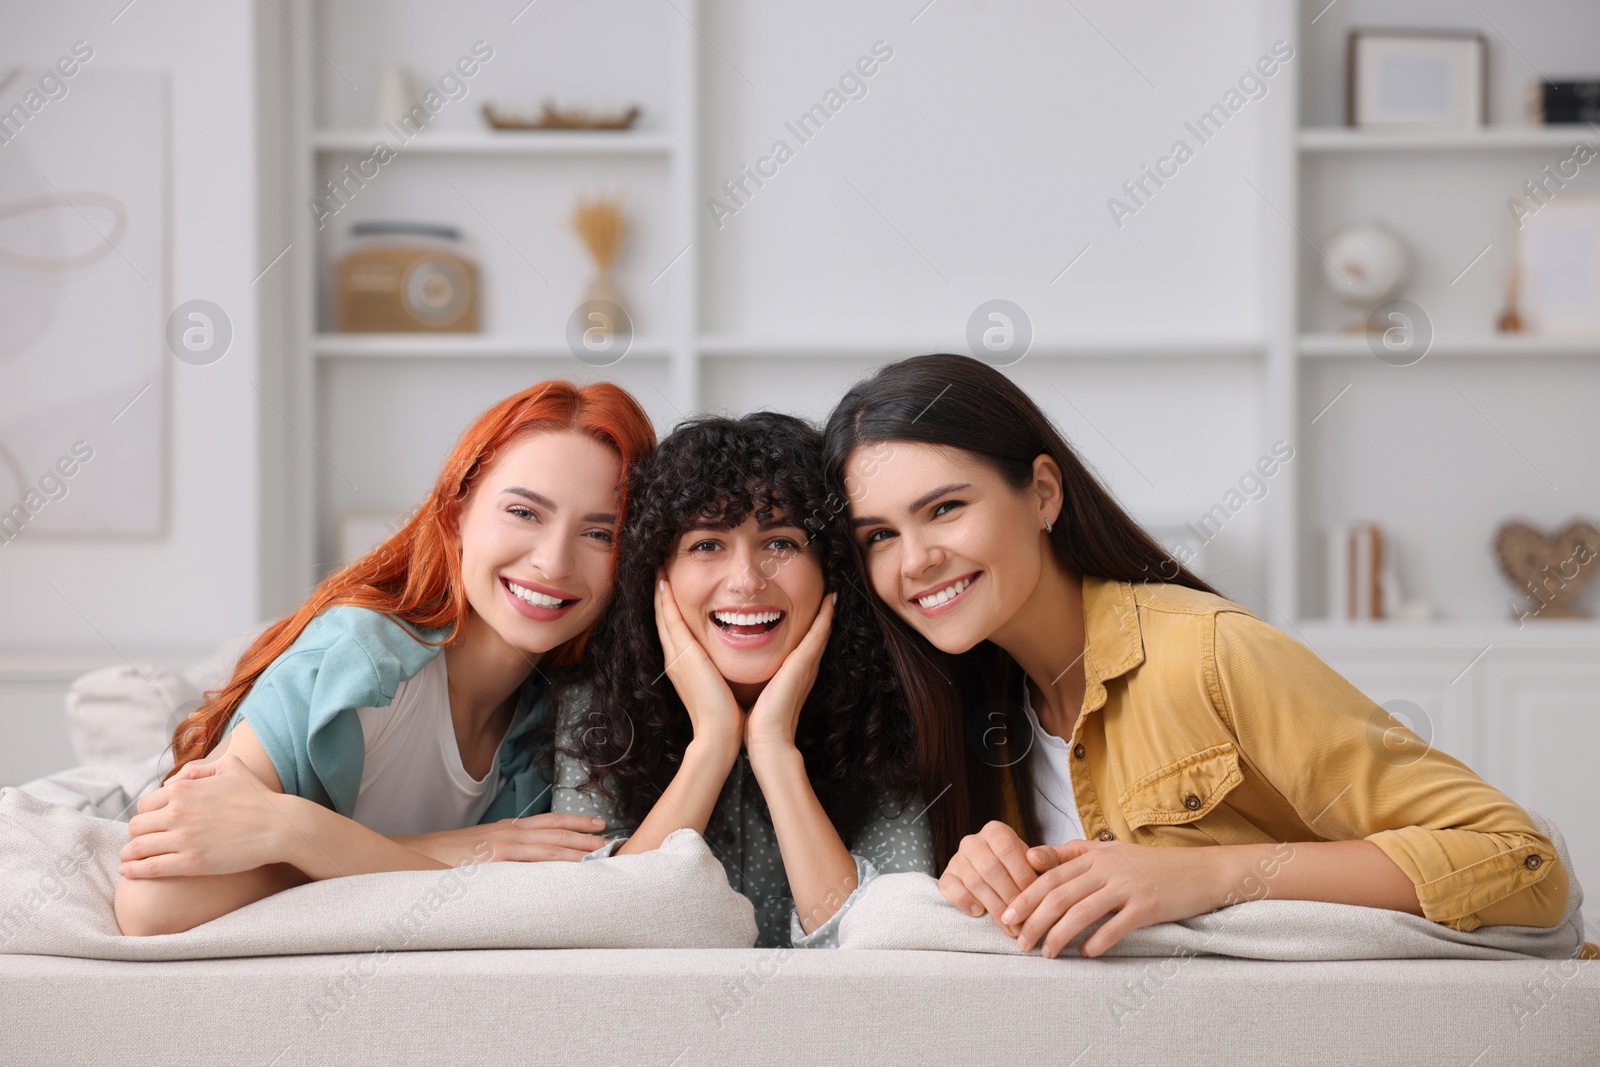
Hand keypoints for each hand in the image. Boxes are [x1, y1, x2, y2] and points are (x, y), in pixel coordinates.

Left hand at [120, 754, 288, 878]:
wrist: (279, 826)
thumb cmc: (258, 797)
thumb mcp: (231, 767)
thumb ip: (198, 768)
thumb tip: (171, 782)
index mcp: (184, 789)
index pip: (145, 804)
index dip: (147, 816)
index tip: (151, 825)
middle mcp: (178, 812)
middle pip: (136, 826)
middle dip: (137, 834)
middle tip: (142, 843)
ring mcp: (183, 838)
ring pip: (137, 847)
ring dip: (129, 854)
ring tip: (129, 860)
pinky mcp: (190, 862)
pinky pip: (150, 868)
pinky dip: (134, 870)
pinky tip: (129, 872)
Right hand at [397, 814, 612, 865]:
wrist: (411, 857)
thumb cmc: (443, 860)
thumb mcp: (478, 855)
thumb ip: (502, 858)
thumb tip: (522, 870)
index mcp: (505, 830)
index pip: (548, 823)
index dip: (575, 822)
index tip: (597, 826)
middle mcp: (508, 832)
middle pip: (556, 830)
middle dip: (585, 834)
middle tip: (611, 840)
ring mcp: (502, 844)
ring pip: (550, 843)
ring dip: (578, 847)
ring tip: (602, 852)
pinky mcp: (494, 858)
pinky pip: (532, 859)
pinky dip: (555, 862)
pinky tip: (572, 869)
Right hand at [655, 574, 743, 753]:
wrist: (721, 734)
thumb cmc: (726, 714)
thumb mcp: (718, 683)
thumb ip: (717, 668)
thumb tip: (726, 659)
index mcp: (683, 665)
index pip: (672, 629)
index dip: (669, 607)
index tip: (670, 585)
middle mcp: (674, 658)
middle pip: (662, 618)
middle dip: (660, 594)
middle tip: (659, 570)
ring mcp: (675, 656)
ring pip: (663, 615)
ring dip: (660, 592)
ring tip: (658, 569)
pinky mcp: (682, 655)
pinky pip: (670, 620)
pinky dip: (666, 600)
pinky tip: (663, 582)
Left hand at [745, 592, 834, 758]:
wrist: (767, 740)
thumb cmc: (759, 721)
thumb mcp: (761, 692)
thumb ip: (761, 681)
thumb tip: (749, 674)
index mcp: (794, 673)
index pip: (805, 643)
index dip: (812, 624)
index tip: (815, 605)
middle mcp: (805, 667)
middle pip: (818, 634)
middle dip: (824, 614)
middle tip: (831, 590)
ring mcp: (807, 665)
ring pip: (821, 631)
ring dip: (827, 611)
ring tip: (834, 588)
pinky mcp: (804, 665)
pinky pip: (818, 635)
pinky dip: (825, 618)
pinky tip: (830, 600)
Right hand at [937, 820, 1041, 935]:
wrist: (1003, 880)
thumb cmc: (1024, 872)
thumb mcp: (1040, 864)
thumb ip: (1045, 860)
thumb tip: (1035, 859)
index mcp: (996, 831)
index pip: (1007, 849)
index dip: (1022, 874)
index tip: (1035, 897)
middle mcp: (973, 841)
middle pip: (990, 868)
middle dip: (1010, 896)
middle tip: (1024, 919)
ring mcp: (957, 859)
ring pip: (974, 882)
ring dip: (994, 908)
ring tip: (1011, 927)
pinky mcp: (947, 876)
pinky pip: (950, 888)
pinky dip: (965, 901)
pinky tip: (980, 912)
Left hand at [1002, 839, 1226, 957]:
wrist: (1202, 871)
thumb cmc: (1152, 866)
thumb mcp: (1111, 851)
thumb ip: (1072, 853)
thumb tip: (1031, 857)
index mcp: (1095, 854)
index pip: (1050, 875)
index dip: (1025, 897)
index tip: (1007, 917)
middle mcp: (1107, 867)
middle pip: (1059, 895)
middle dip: (1034, 920)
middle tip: (1019, 942)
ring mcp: (1127, 886)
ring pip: (1081, 911)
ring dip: (1059, 935)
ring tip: (1046, 954)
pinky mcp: (1148, 905)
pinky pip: (1116, 926)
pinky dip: (1098, 941)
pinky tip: (1086, 954)